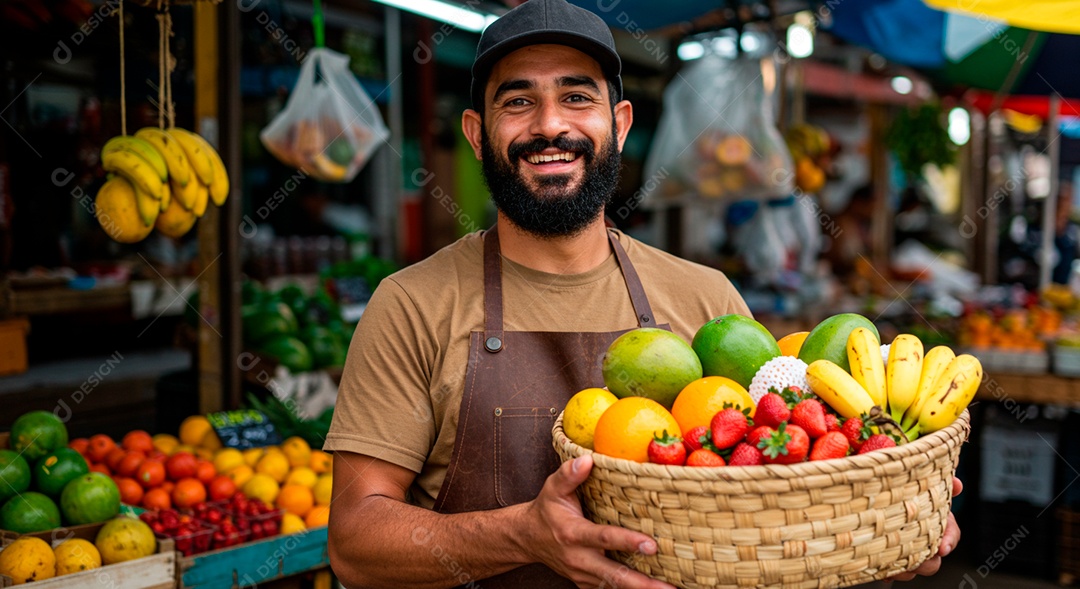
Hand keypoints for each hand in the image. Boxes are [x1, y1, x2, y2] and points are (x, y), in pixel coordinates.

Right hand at [522, 455, 674, 588]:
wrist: (527, 539)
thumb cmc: (546, 510)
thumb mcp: (553, 488)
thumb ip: (569, 474)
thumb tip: (587, 459)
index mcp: (573, 534)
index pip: (603, 539)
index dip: (627, 542)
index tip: (651, 545)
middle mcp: (579, 559)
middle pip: (614, 575)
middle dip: (642, 583)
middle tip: (670, 586)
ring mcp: (583, 574)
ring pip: (614, 587)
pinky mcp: (586, 583)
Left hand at [888, 477, 962, 580]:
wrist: (870, 498)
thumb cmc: (901, 489)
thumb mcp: (919, 483)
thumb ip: (938, 484)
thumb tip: (957, 484)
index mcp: (935, 522)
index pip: (951, 534)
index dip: (949, 541)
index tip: (943, 548)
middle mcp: (923, 541)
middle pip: (934, 560)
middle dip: (927, 563)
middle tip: (917, 561)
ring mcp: (907, 552)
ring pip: (913, 570)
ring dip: (906, 571)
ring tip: (896, 567)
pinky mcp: (889, 559)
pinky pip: (892, 572)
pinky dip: (888, 573)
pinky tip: (883, 573)